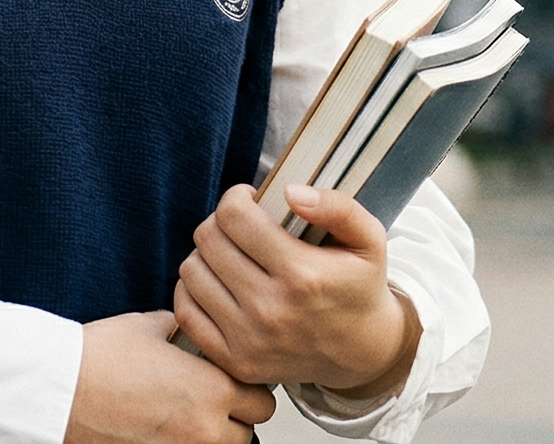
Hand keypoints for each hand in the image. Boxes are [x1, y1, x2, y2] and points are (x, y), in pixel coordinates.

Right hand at [64, 311, 275, 443]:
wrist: (62, 390)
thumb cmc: (99, 359)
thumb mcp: (149, 327)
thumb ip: (182, 329)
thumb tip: (193, 330)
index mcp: (210, 388)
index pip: (263, 400)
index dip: (250, 385)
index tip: (235, 377)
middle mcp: (204, 428)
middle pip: (250, 433)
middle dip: (237, 414)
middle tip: (214, 396)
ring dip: (216, 433)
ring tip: (189, 413)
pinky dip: (186, 441)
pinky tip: (166, 425)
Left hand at [173, 184, 420, 396]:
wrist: (363, 353)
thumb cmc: (359, 287)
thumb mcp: (368, 240)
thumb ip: (338, 207)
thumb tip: (291, 192)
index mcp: (302, 275)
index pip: (234, 216)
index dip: (237, 198)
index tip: (251, 202)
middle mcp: (271, 310)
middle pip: (208, 239)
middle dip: (221, 222)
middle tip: (241, 227)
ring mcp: (250, 340)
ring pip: (192, 270)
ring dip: (206, 254)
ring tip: (232, 255)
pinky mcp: (235, 361)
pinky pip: (185, 311)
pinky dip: (193, 290)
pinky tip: (218, 282)